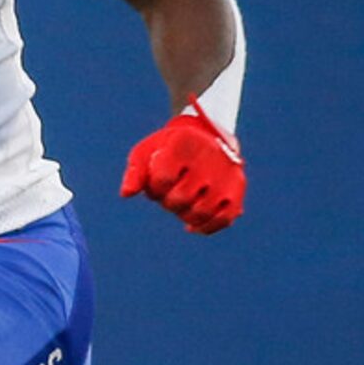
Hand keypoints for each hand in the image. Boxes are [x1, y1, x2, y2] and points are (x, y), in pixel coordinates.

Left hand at [120, 108, 244, 234]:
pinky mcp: (237, 189)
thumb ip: (135, 173)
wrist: (205, 137)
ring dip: (185, 214)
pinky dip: (205, 226)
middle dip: (168, 202)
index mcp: (183, 144)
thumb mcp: (145, 153)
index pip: (163, 179)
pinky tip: (192, 226)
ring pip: (200, 212)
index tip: (157, 180)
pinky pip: (223, 219)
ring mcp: (226, 174)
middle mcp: (209, 157)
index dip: (154, 187)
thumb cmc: (166, 150)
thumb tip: (127, 194)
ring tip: (184, 201)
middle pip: (180, 199)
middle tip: (172, 191)